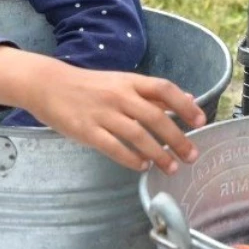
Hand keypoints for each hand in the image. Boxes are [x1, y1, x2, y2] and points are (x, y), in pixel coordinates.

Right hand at [0, 46, 204, 172]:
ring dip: (158, 154)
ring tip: (171, 167)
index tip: (200, 122)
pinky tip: (143, 166)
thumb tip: (186, 99)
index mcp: (129, 81)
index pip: (163, 89)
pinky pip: (114, 148)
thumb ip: (152, 92)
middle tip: (191, 156)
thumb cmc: (89, 86)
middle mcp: (119, 96)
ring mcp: (102, 113)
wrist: (49, 85)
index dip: (185, 105)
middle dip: (177, 139)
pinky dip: (132, 159)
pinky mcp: (87, 130)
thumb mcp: (122, 82)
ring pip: (138, 135)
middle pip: (155, 117)